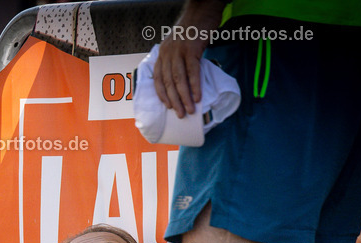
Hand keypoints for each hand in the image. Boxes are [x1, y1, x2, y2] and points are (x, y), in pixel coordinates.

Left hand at [153, 0, 224, 117]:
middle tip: (181, 115)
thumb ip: (177, 60)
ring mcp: (179, 51)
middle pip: (168, 82)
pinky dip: (194, 86)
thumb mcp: (179, 45)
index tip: (168, 107)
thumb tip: (182, 80)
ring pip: (178, 79)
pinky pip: (192, 71)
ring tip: (190, 110)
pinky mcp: (192, 49)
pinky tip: (198, 97)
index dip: (162, 94)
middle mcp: (167, 53)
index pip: (157, 78)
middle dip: (174, 101)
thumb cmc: (193, 29)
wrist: (203, 9)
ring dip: (184, 97)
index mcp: (162, 53)